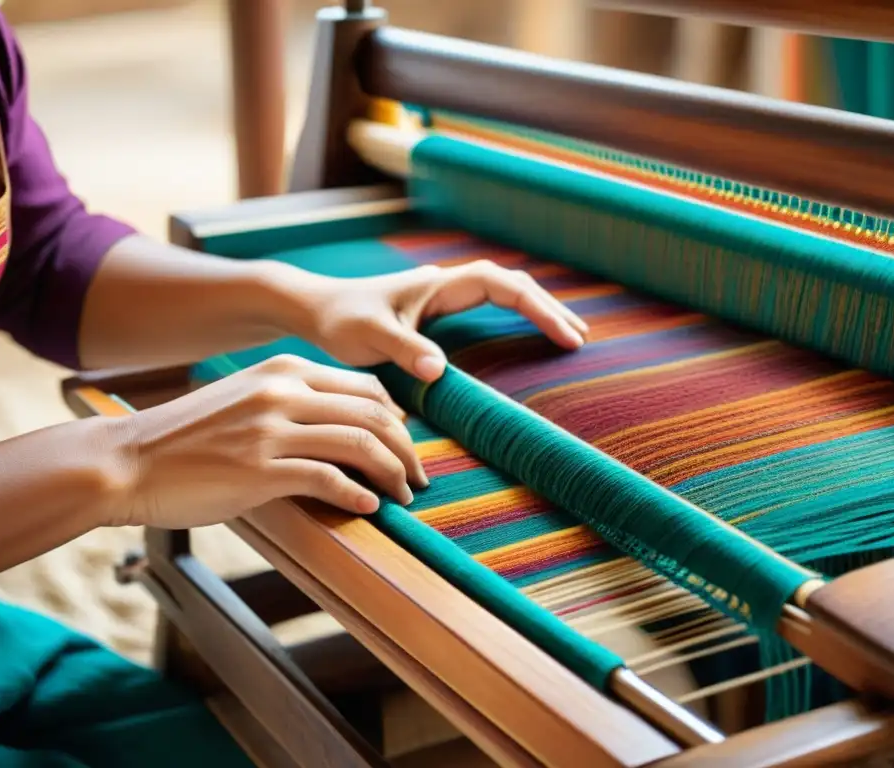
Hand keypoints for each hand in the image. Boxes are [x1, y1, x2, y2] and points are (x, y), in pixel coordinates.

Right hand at [108, 355, 426, 528]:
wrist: (127, 461)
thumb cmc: (189, 438)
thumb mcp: (247, 399)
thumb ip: (294, 403)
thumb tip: (347, 428)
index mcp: (285, 371)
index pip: (367, 387)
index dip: (397, 419)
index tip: (406, 447)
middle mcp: (283, 392)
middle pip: (374, 414)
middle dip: (406, 449)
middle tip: (419, 478)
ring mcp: (272, 430)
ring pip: (360, 444)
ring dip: (392, 474)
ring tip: (404, 496)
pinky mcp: (260, 470)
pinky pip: (328, 480)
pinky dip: (357, 495)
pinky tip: (369, 507)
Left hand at [289, 260, 588, 381]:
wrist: (314, 309)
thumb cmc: (338, 321)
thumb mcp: (368, 338)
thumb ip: (403, 350)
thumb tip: (441, 369)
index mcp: (438, 286)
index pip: (502, 285)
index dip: (538, 308)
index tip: (564, 336)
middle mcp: (446, 285)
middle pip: (512, 284)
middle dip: (548, 308)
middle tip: (579, 339)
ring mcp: (443, 297)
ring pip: (503, 292)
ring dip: (536, 309)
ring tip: (569, 334)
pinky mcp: (437, 312)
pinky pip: (489, 307)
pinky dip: (516, 316)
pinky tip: (528, 335)